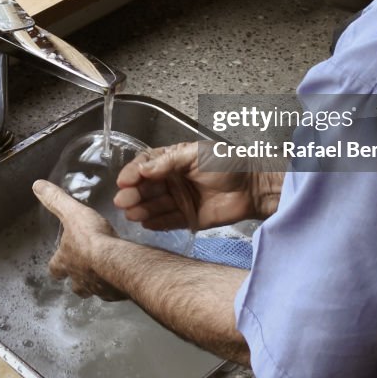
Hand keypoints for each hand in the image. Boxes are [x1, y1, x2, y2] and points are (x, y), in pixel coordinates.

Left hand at [33, 179, 126, 301]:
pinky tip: (122, 275)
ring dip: (96, 280)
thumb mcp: (72, 213)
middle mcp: (78, 279)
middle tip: (85, 268)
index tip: (59, 260)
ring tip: (105, 272)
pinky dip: (116, 283)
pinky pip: (113, 290)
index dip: (57, 263)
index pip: (54, 267)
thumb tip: (37, 185)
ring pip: (93, 288)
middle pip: (73, 284)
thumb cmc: (91, 239)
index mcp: (65, 262)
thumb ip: (56, 201)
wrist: (116, 262)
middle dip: (77, 277)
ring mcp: (97, 288)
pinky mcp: (115, 293)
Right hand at [113, 141, 282, 231]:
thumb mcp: (198, 154)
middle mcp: (174, 180)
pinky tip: (146, 223)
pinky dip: (156, 223)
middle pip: (147, 187)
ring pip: (155, 205)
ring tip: (132, 213)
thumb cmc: (229, 164)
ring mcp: (180, 200)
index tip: (124, 180)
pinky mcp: (188, 218)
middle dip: (133, 193)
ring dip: (142, 209)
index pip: (147, 165)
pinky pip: (167, 222)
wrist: (253, 188)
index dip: (134, 172)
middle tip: (123, 200)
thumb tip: (145, 168)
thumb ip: (170, 161)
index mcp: (174, 160)